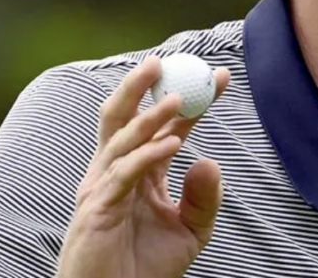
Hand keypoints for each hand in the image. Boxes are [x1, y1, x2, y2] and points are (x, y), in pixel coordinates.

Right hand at [56, 56, 230, 277]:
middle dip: (140, 86)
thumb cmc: (146, 268)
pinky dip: (147, 155)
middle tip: (167, 61)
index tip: (221, 76)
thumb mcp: (191, 230)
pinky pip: (123, 173)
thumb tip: (210, 161)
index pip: (165, 125)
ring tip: (179, 100)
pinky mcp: (96, 209)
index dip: (192, 99)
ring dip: (150, 117)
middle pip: (122, 117)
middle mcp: (116, 171)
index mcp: (140, 171)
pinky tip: (173, 144)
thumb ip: (205, 197)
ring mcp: (102, 188)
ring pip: (122, 139)